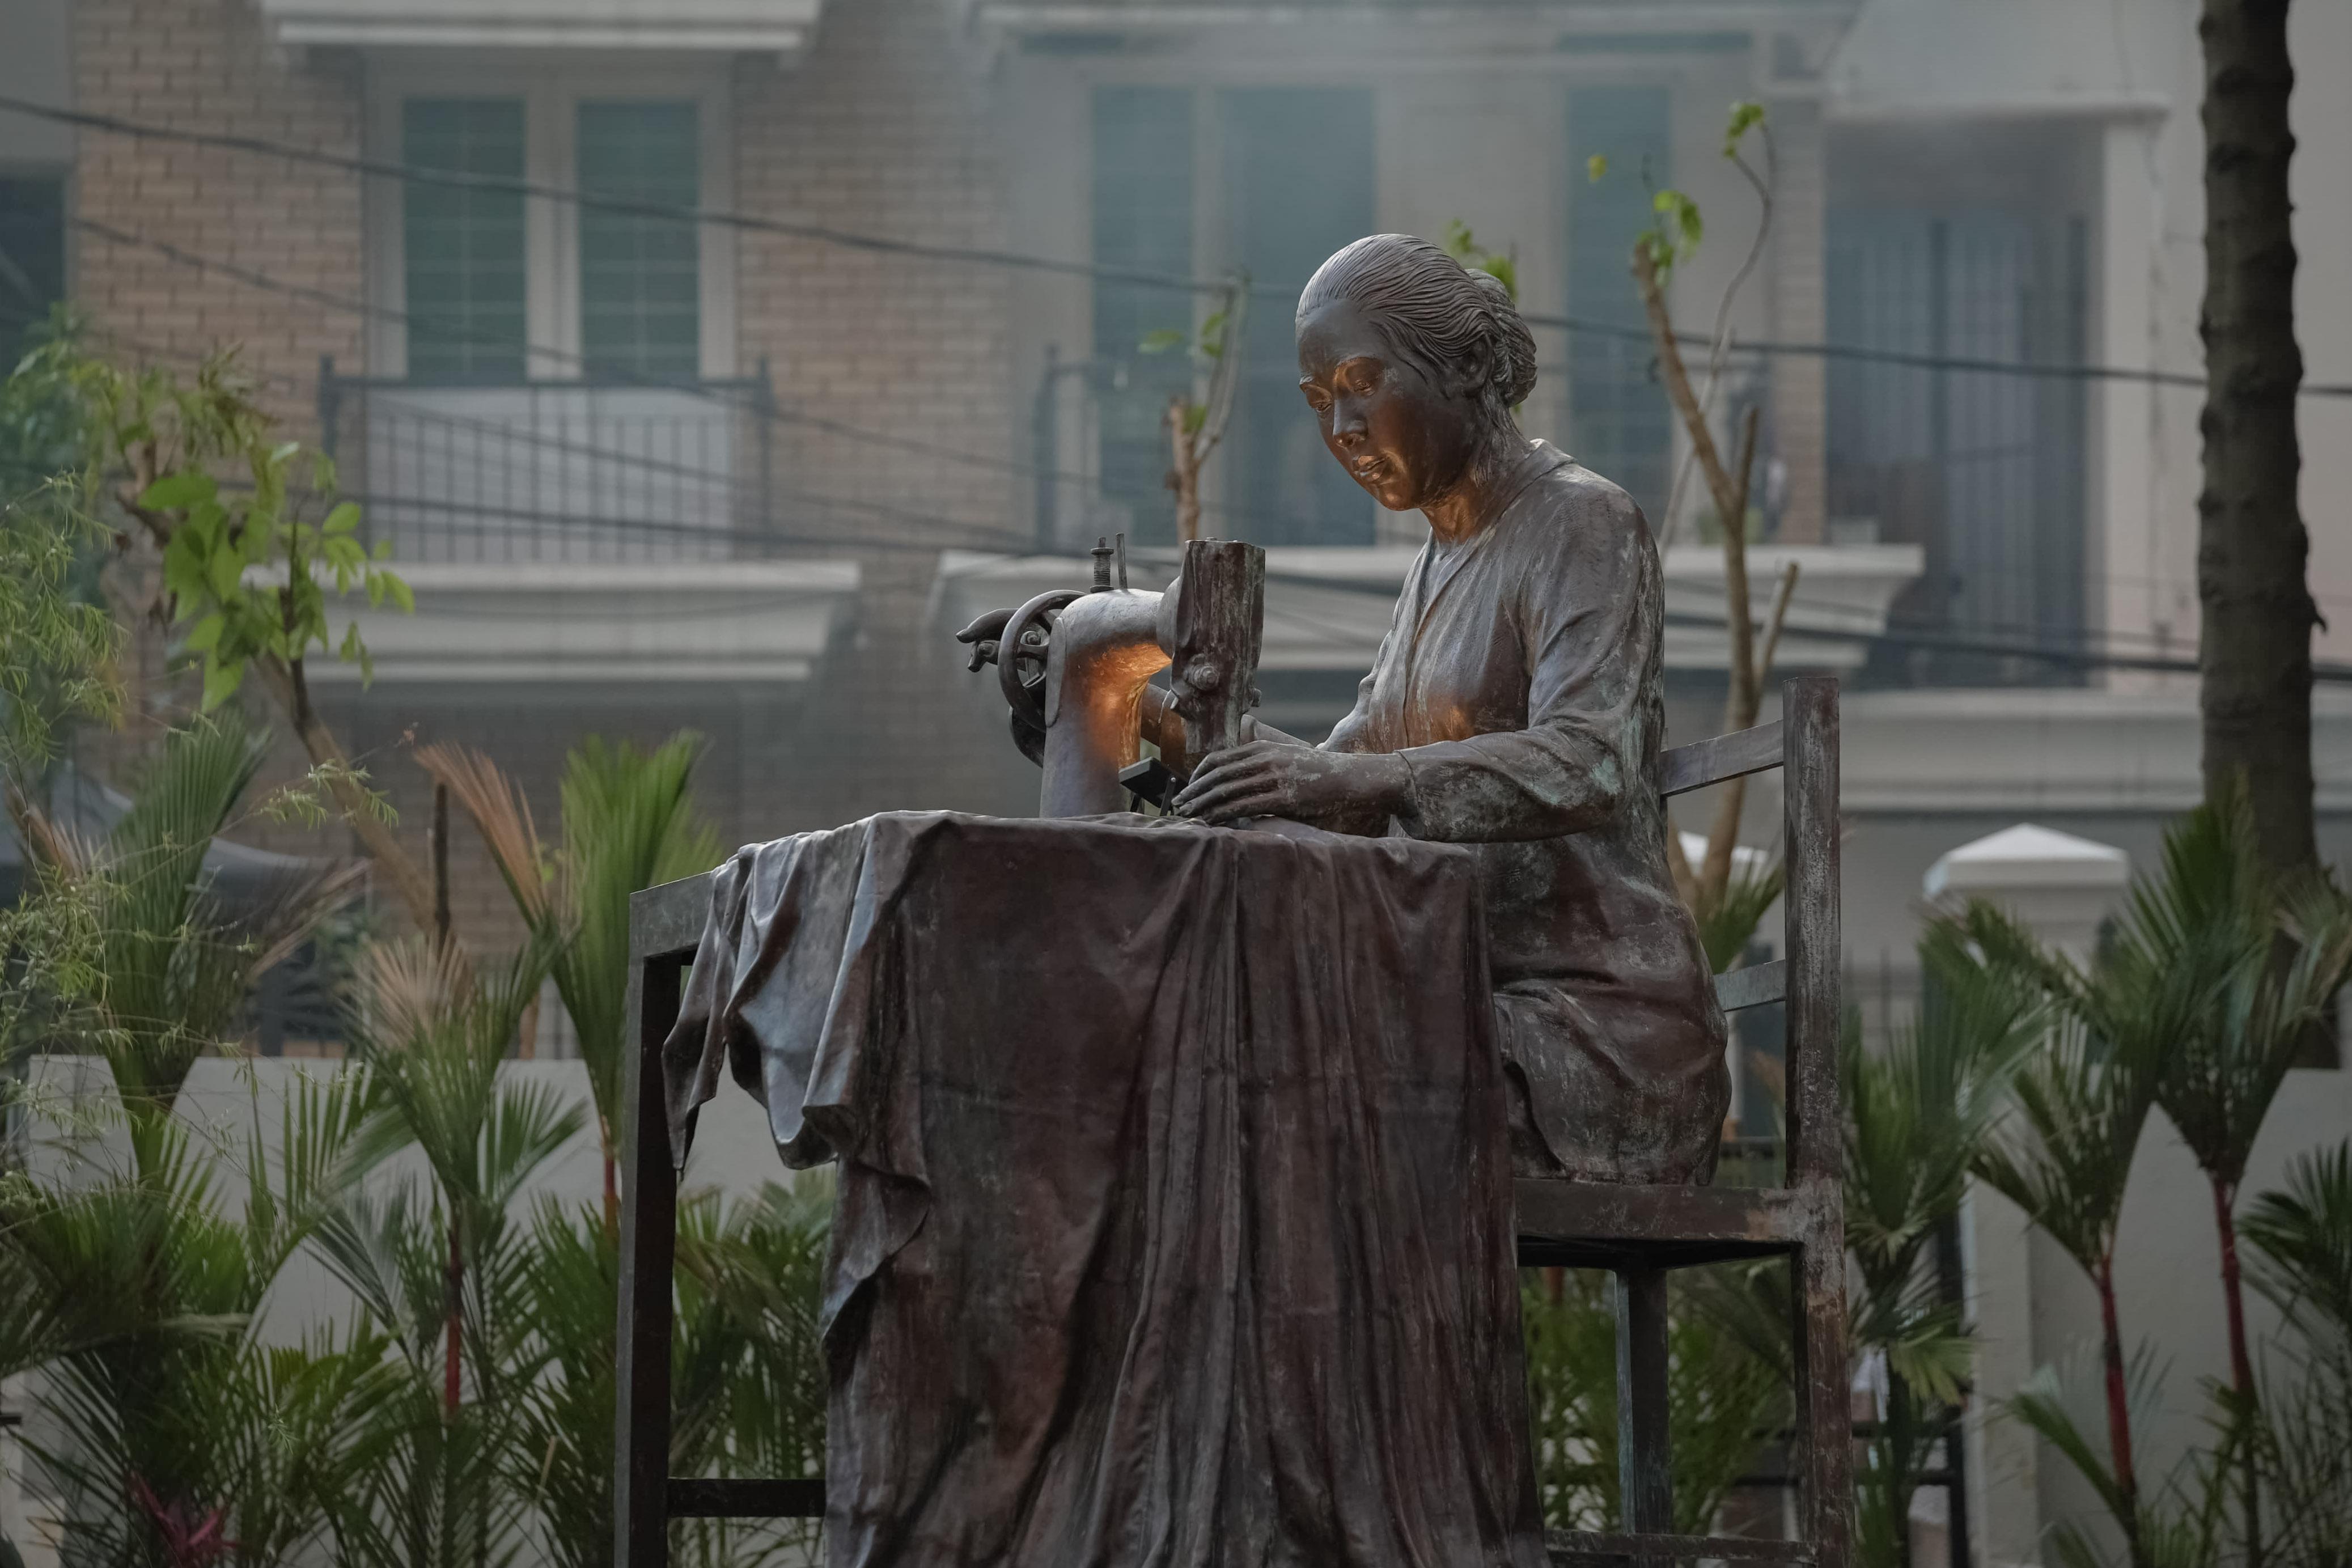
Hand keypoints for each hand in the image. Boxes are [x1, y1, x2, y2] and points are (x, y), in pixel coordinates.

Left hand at [1171, 742, 1409, 830]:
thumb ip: (1259, 764)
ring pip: (1227, 791)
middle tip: (1178, 806)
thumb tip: (1233, 779)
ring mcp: (1273, 778)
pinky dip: (1223, 814)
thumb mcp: (1284, 758)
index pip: (1218, 760)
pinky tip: (1212, 822)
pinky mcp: (1282, 797)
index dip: (1197, 776)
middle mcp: (1264, 759)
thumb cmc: (1316, 773)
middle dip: (1194, 792)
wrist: (1350, 777)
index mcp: (1262, 748)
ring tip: (1190, 817)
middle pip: (1217, 775)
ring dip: (1204, 805)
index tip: (1187, 789)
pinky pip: (1244, 806)